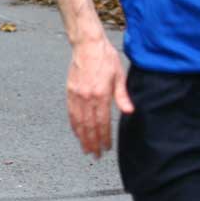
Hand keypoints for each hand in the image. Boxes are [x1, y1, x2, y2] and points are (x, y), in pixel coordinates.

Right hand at [66, 36, 133, 157]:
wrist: (87, 45)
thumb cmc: (105, 58)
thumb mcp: (119, 75)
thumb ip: (122, 96)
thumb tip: (129, 112)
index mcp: (100, 94)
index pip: (102, 122)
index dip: (104, 137)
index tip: (106, 148)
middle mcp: (86, 97)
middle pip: (88, 125)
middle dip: (92, 142)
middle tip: (95, 155)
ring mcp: (76, 94)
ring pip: (78, 121)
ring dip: (81, 137)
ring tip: (85, 148)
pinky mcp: (70, 91)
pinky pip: (71, 112)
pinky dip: (73, 124)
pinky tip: (76, 132)